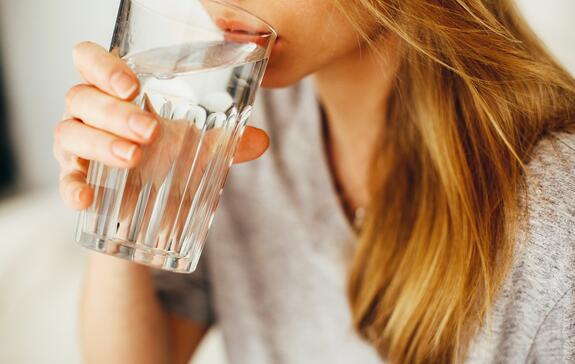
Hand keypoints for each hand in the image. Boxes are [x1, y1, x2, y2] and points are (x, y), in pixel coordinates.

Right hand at [53, 41, 269, 210]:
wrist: (151, 208)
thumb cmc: (169, 159)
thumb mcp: (199, 147)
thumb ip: (227, 141)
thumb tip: (261, 141)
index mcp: (116, 92)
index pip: (90, 60)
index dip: (103, 66)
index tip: (133, 86)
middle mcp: (90, 111)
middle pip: (82, 96)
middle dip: (115, 112)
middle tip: (150, 131)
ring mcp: (77, 144)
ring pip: (69, 131)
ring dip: (100, 143)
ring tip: (134, 158)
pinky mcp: (75, 177)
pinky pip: (64, 178)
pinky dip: (72, 186)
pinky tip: (86, 199)